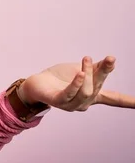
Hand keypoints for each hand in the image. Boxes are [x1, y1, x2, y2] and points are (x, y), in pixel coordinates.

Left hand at [18, 56, 134, 111]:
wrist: (35, 84)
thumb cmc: (58, 78)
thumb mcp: (80, 69)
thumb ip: (96, 68)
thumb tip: (111, 60)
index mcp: (92, 95)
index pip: (114, 99)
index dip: (128, 101)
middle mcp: (84, 102)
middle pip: (99, 86)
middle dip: (104, 72)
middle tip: (109, 58)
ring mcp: (72, 104)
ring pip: (87, 90)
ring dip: (88, 73)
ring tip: (86, 60)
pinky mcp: (59, 102)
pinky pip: (70, 94)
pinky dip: (76, 83)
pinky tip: (80, 74)